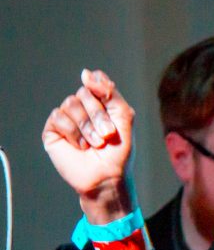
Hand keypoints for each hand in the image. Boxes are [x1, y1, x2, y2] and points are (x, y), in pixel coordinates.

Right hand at [41, 69, 135, 209]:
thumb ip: (110, 92)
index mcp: (101, 103)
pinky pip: (58, 117)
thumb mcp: (124, 117)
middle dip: (98, 115)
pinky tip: (79, 146)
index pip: (95, 82)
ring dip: (87, 126)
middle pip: (84, 93)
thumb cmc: (119, 151)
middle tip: (107, 135)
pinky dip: (73, 133)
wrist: (107, 175)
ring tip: (94, 143)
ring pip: (70, 104)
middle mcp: (83, 108)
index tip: (107, 100)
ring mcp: (67, 118)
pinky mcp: (53, 130)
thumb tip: (85, 73)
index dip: (101, 89)